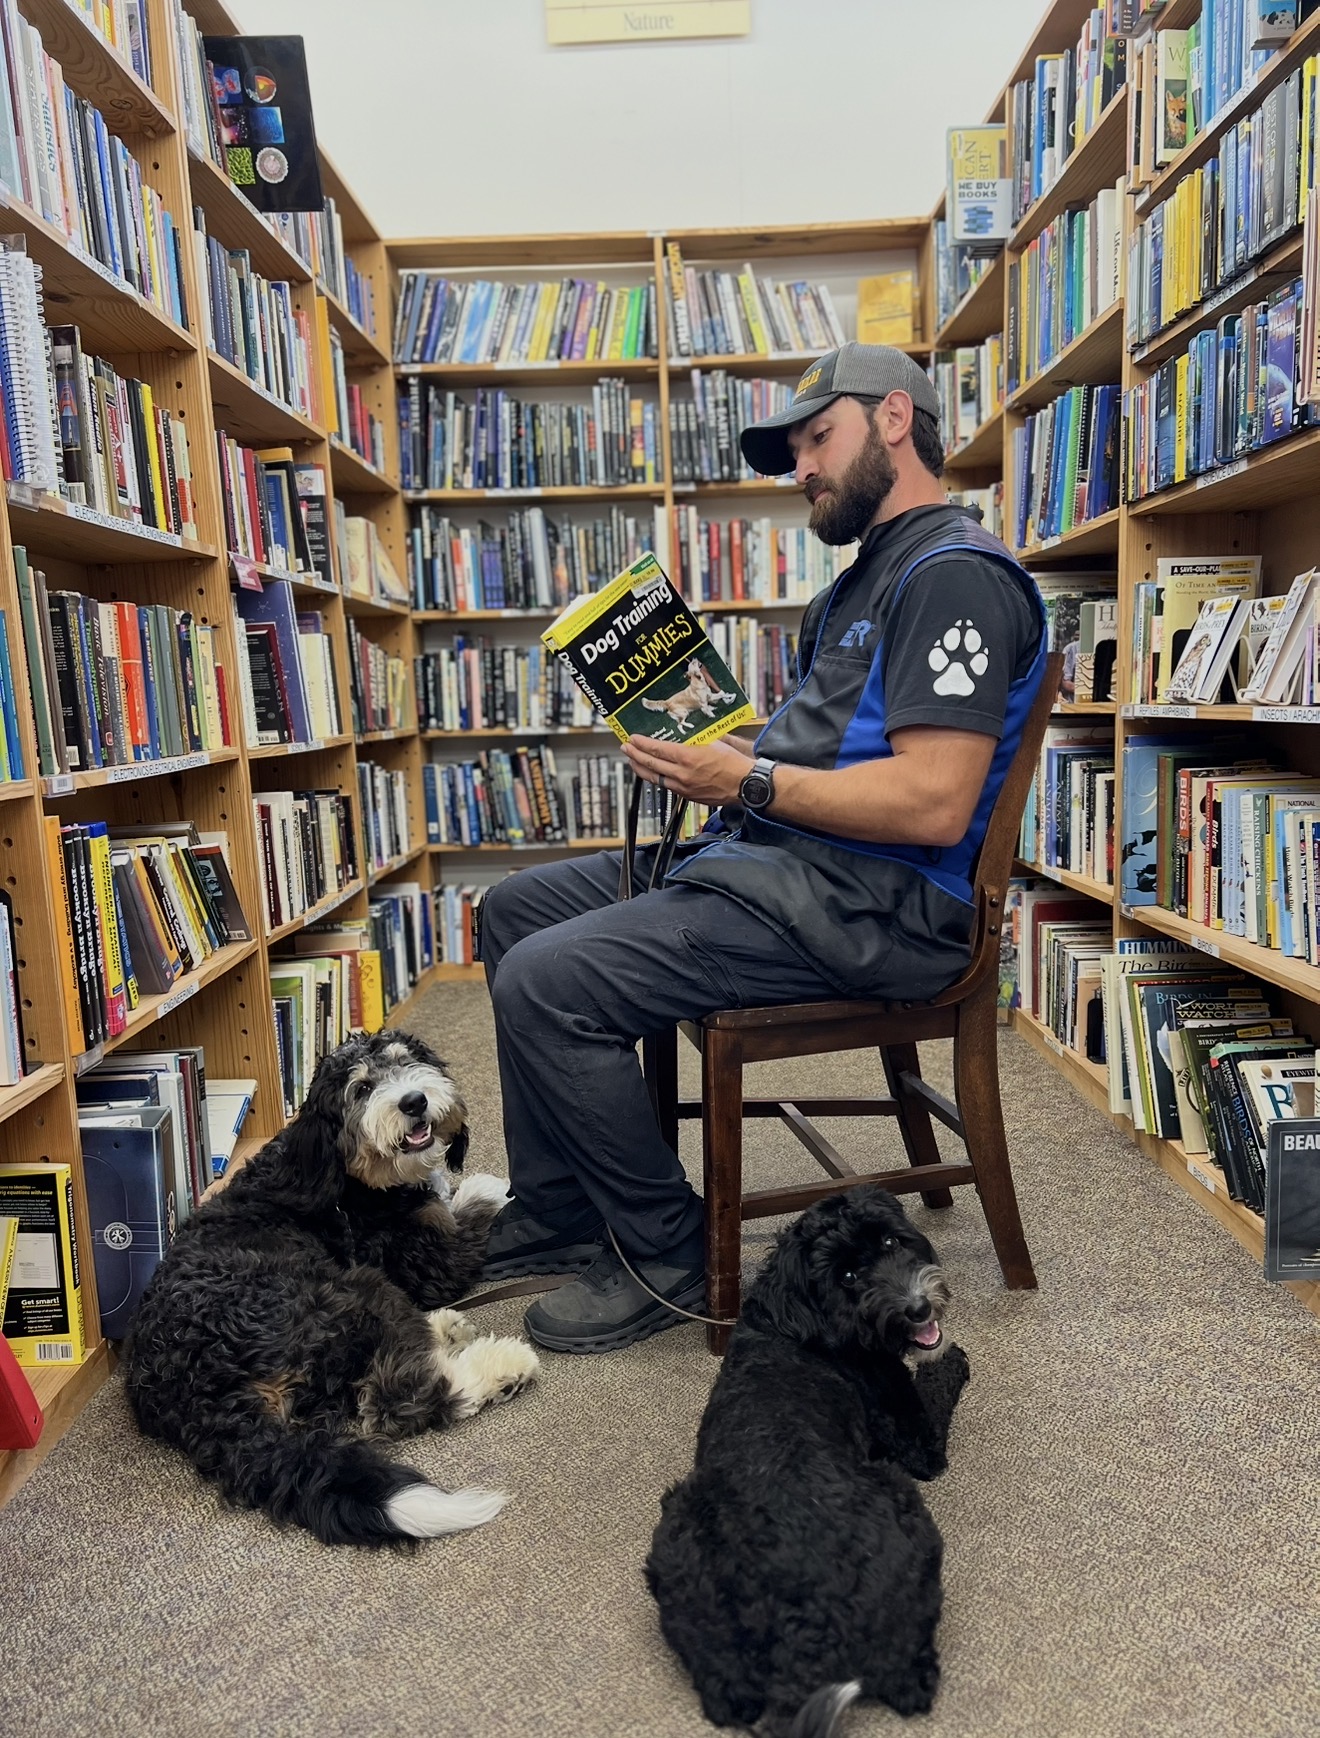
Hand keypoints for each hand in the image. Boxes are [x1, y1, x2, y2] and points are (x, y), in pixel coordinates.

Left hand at [623, 735, 748, 805]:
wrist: (746, 785)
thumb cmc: (735, 764)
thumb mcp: (714, 741)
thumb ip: (697, 738)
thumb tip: (686, 731)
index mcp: (688, 757)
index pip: (657, 749)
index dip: (641, 744)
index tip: (633, 739)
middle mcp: (682, 774)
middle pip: (650, 764)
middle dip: (635, 755)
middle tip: (626, 748)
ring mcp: (683, 787)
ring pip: (654, 778)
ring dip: (641, 768)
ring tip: (633, 761)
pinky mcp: (688, 796)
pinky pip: (666, 786)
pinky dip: (656, 778)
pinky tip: (653, 774)